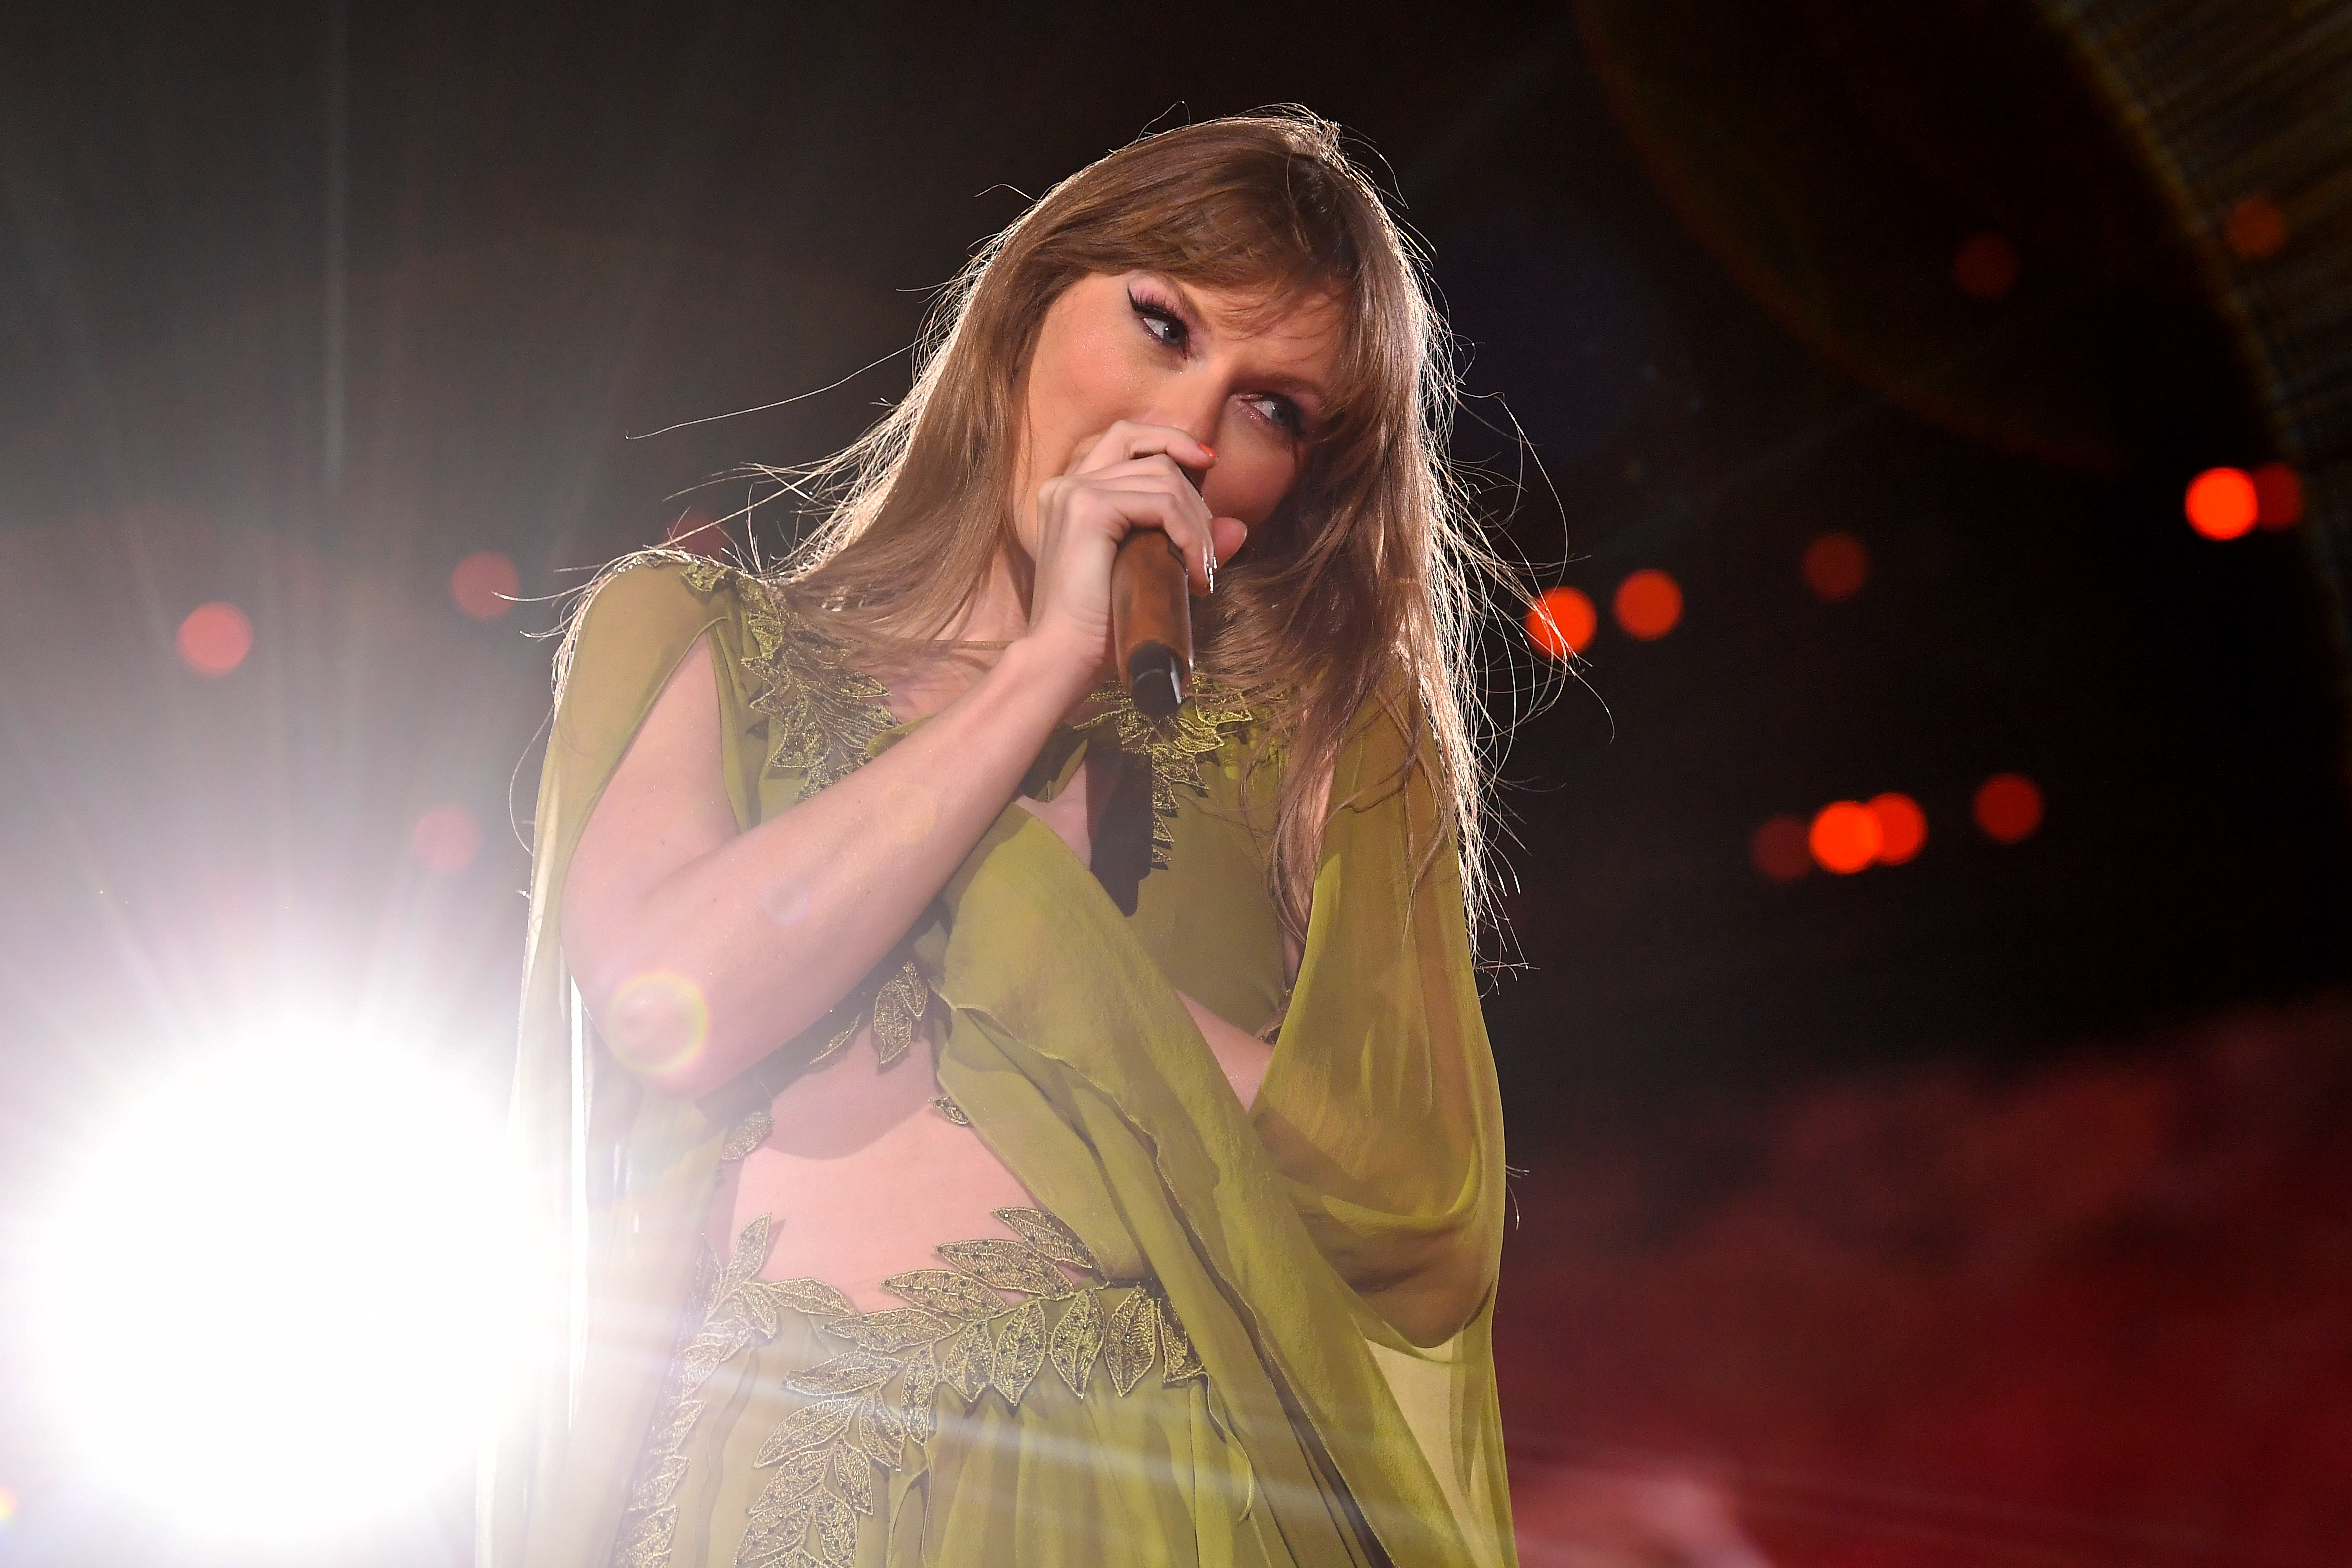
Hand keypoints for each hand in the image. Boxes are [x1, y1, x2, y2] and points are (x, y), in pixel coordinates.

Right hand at [1020, 421, 1249, 685]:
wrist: (1063, 660)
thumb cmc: (1100, 628)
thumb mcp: (1149, 573)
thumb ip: (1188, 544)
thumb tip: (1238, 527)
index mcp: (1070, 493)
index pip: (1126, 438)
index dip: (1172, 441)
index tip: (1208, 465)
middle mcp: (1067, 484)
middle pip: (1152, 455)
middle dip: (1195, 499)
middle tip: (1207, 557)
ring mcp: (1074, 492)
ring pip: (1164, 477)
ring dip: (1197, 524)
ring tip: (1201, 572)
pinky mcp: (1088, 508)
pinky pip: (1161, 503)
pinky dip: (1189, 534)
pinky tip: (1193, 572)